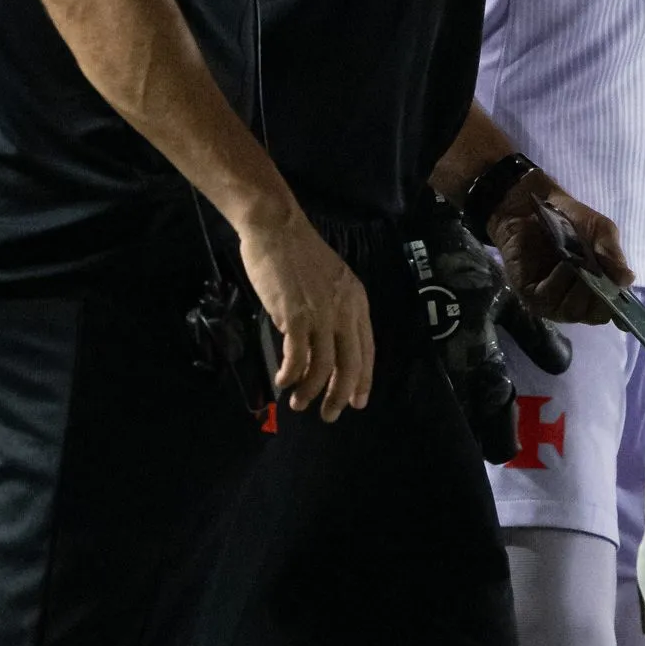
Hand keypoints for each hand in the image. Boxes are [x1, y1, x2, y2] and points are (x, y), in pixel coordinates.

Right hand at [237, 203, 373, 420]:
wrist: (278, 230)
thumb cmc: (299, 255)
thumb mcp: (329, 283)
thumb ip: (332, 311)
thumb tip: (323, 344)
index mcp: (357, 302)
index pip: (367, 349)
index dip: (363, 379)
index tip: (357, 402)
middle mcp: (345, 310)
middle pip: (350, 363)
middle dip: (340, 394)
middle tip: (329, 415)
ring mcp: (322, 313)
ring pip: (324, 365)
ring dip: (312, 390)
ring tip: (299, 404)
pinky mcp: (296, 315)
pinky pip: (298, 356)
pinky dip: (292, 374)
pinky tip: (283, 381)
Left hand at [488, 170, 634, 323]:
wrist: (534, 206)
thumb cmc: (572, 220)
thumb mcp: (601, 231)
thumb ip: (613, 255)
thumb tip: (628, 279)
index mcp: (596, 289)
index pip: (609, 310)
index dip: (616, 306)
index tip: (618, 292)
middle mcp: (575, 301)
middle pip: (593, 315)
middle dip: (598, 292)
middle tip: (596, 267)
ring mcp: (551, 300)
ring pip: (571, 311)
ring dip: (578, 286)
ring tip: (577, 261)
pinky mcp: (529, 294)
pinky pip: (548, 298)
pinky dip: (558, 281)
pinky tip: (563, 262)